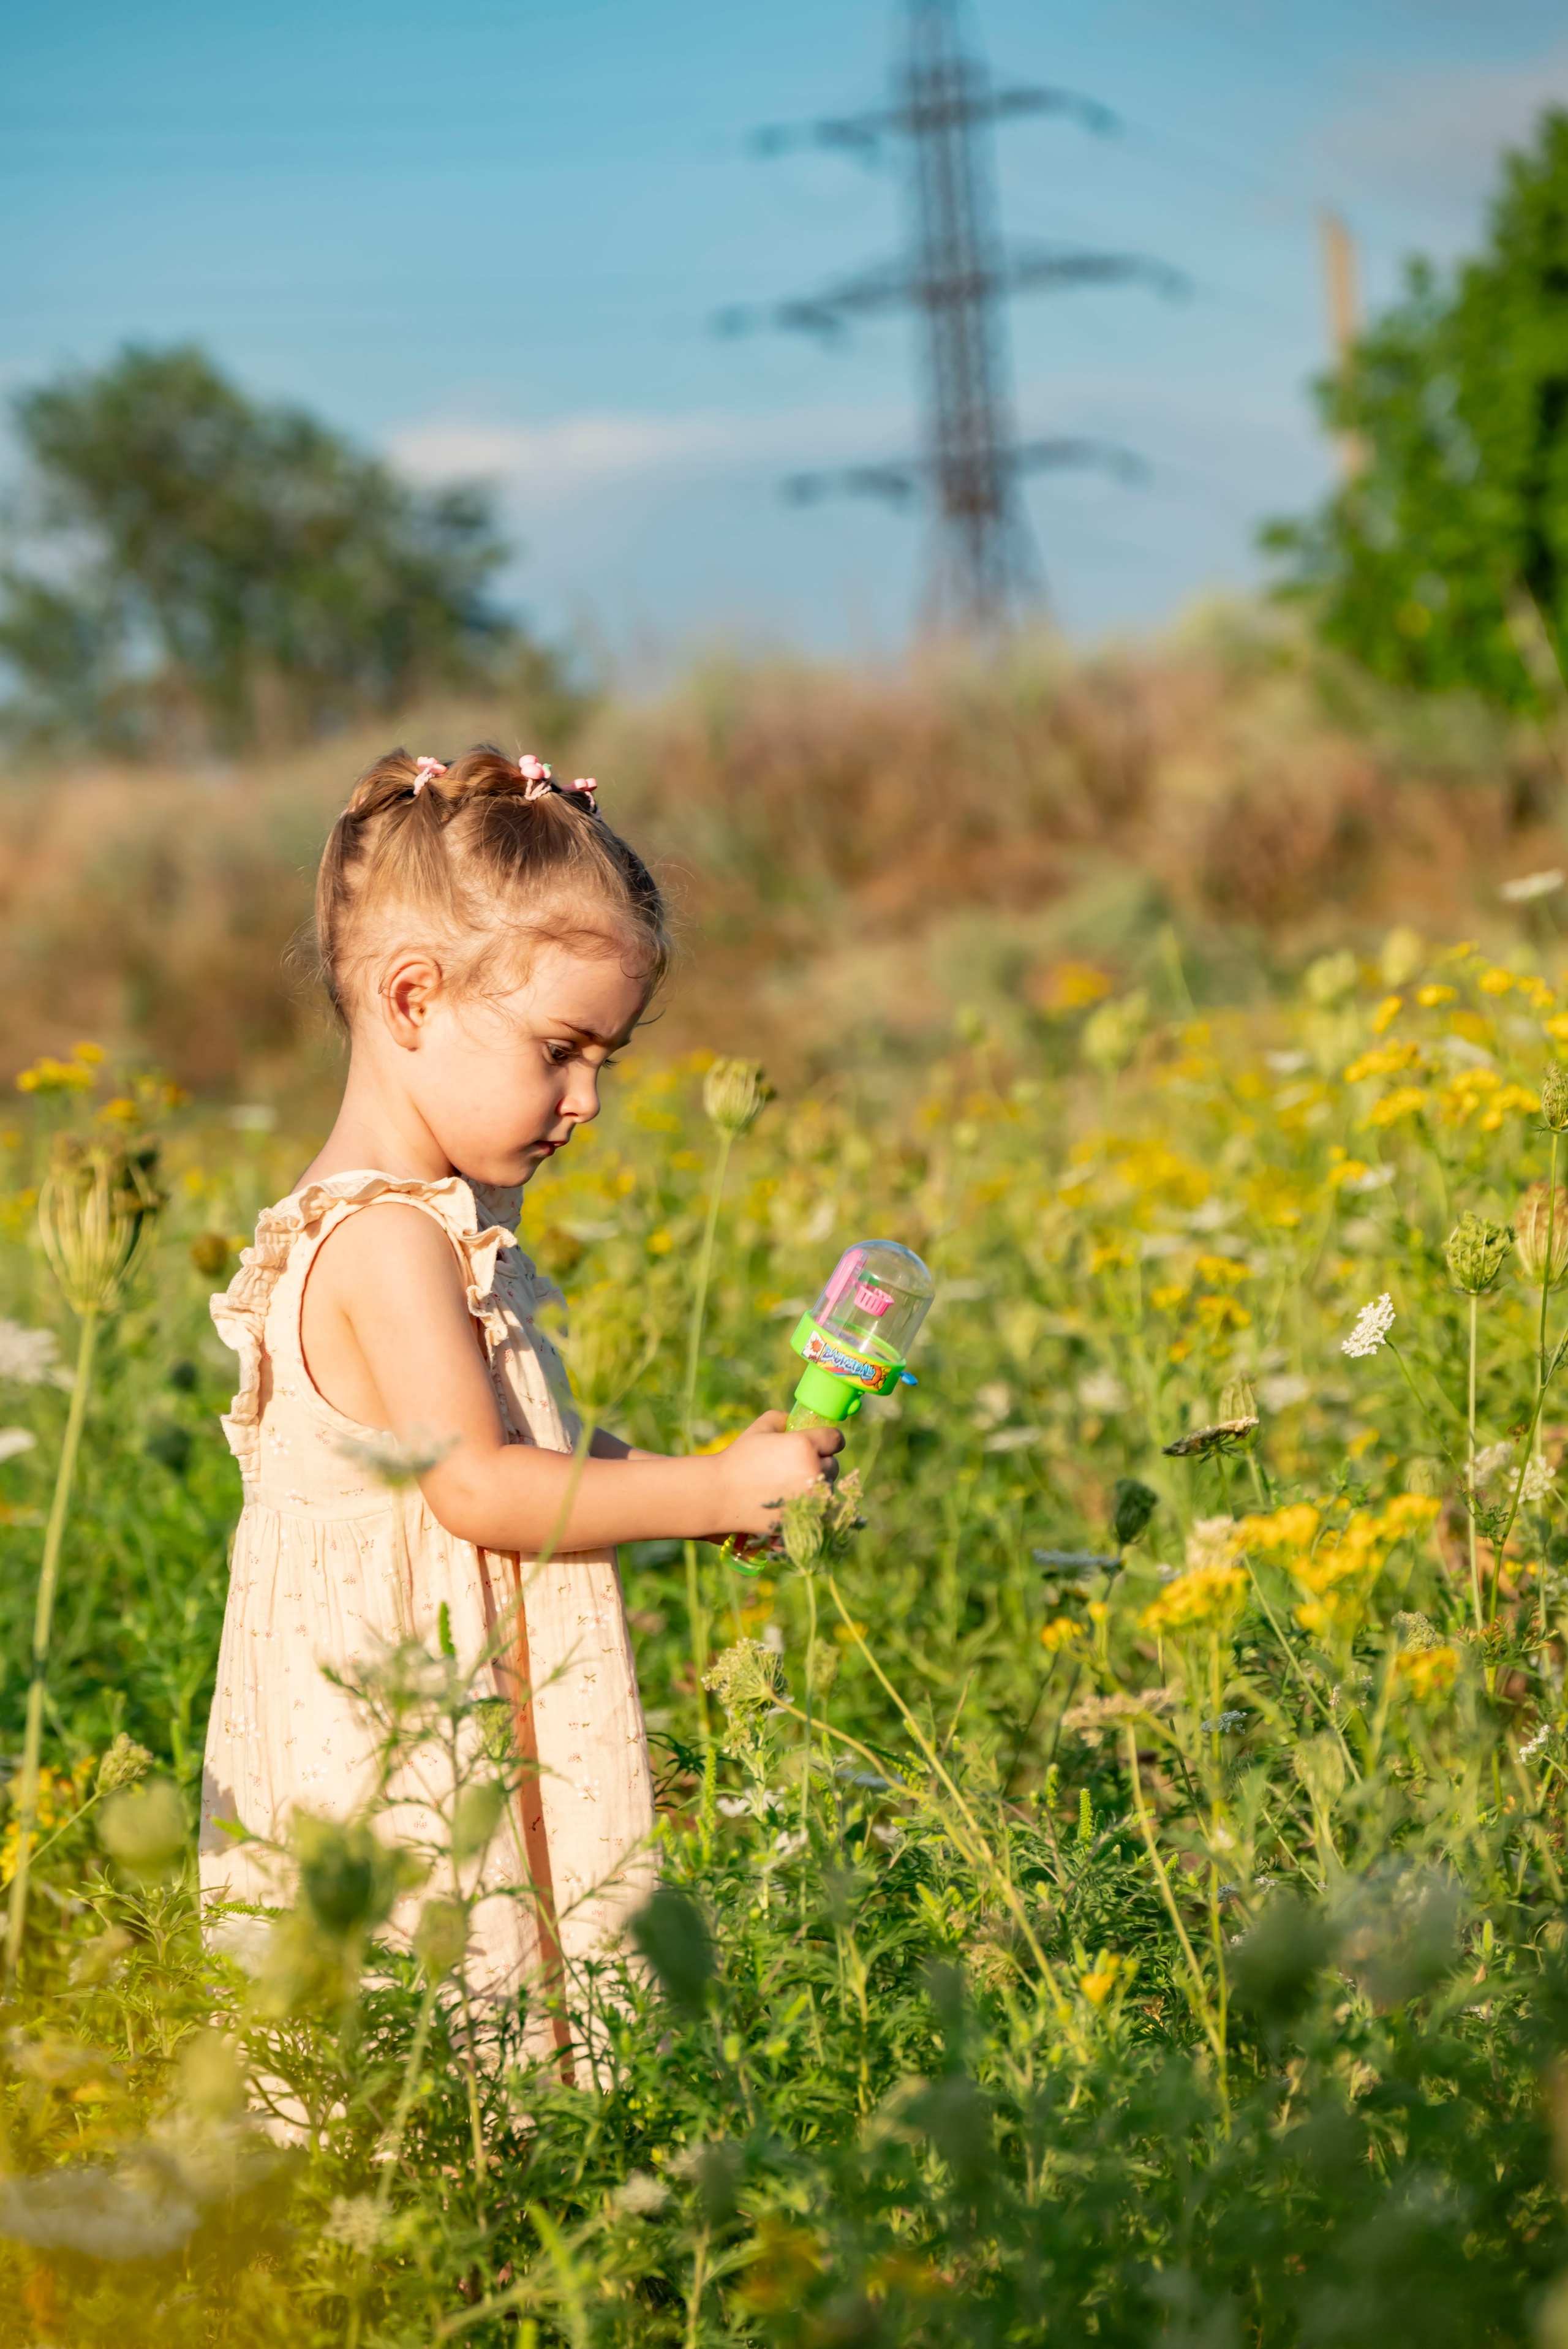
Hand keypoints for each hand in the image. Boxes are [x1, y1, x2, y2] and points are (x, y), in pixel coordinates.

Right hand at [704, 1410, 843, 1538]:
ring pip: (828, 1488)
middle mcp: (814, 1471)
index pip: (836, 1439)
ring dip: (817, 1486)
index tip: (824, 1443)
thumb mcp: (758, 1429)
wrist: (720, 1495)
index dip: (830, 1440)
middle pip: (834, 1465)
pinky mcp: (807, 1518)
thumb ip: (781, 1419)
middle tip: (800, 1466)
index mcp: (805, 1445)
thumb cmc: (738, 1459)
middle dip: (821, 1463)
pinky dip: (812, 1505)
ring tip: (792, 1485)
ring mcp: (812, 1498)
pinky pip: (821, 1509)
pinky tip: (793, 1501)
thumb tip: (794, 1421)